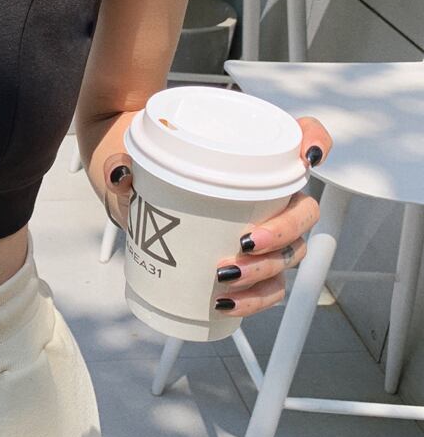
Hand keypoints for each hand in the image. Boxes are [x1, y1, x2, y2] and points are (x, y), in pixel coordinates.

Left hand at [102, 114, 332, 318]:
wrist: (129, 186)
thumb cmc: (144, 162)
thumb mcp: (130, 157)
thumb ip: (119, 163)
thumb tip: (120, 175)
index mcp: (249, 155)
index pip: (300, 134)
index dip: (316, 139)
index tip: (307, 156)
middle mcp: (267, 191)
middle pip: (304, 210)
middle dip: (283, 233)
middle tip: (244, 243)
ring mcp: (263, 228)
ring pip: (290, 254)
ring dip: (265, 271)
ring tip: (225, 278)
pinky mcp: (247, 261)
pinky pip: (268, 286)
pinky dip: (253, 299)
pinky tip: (226, 302)